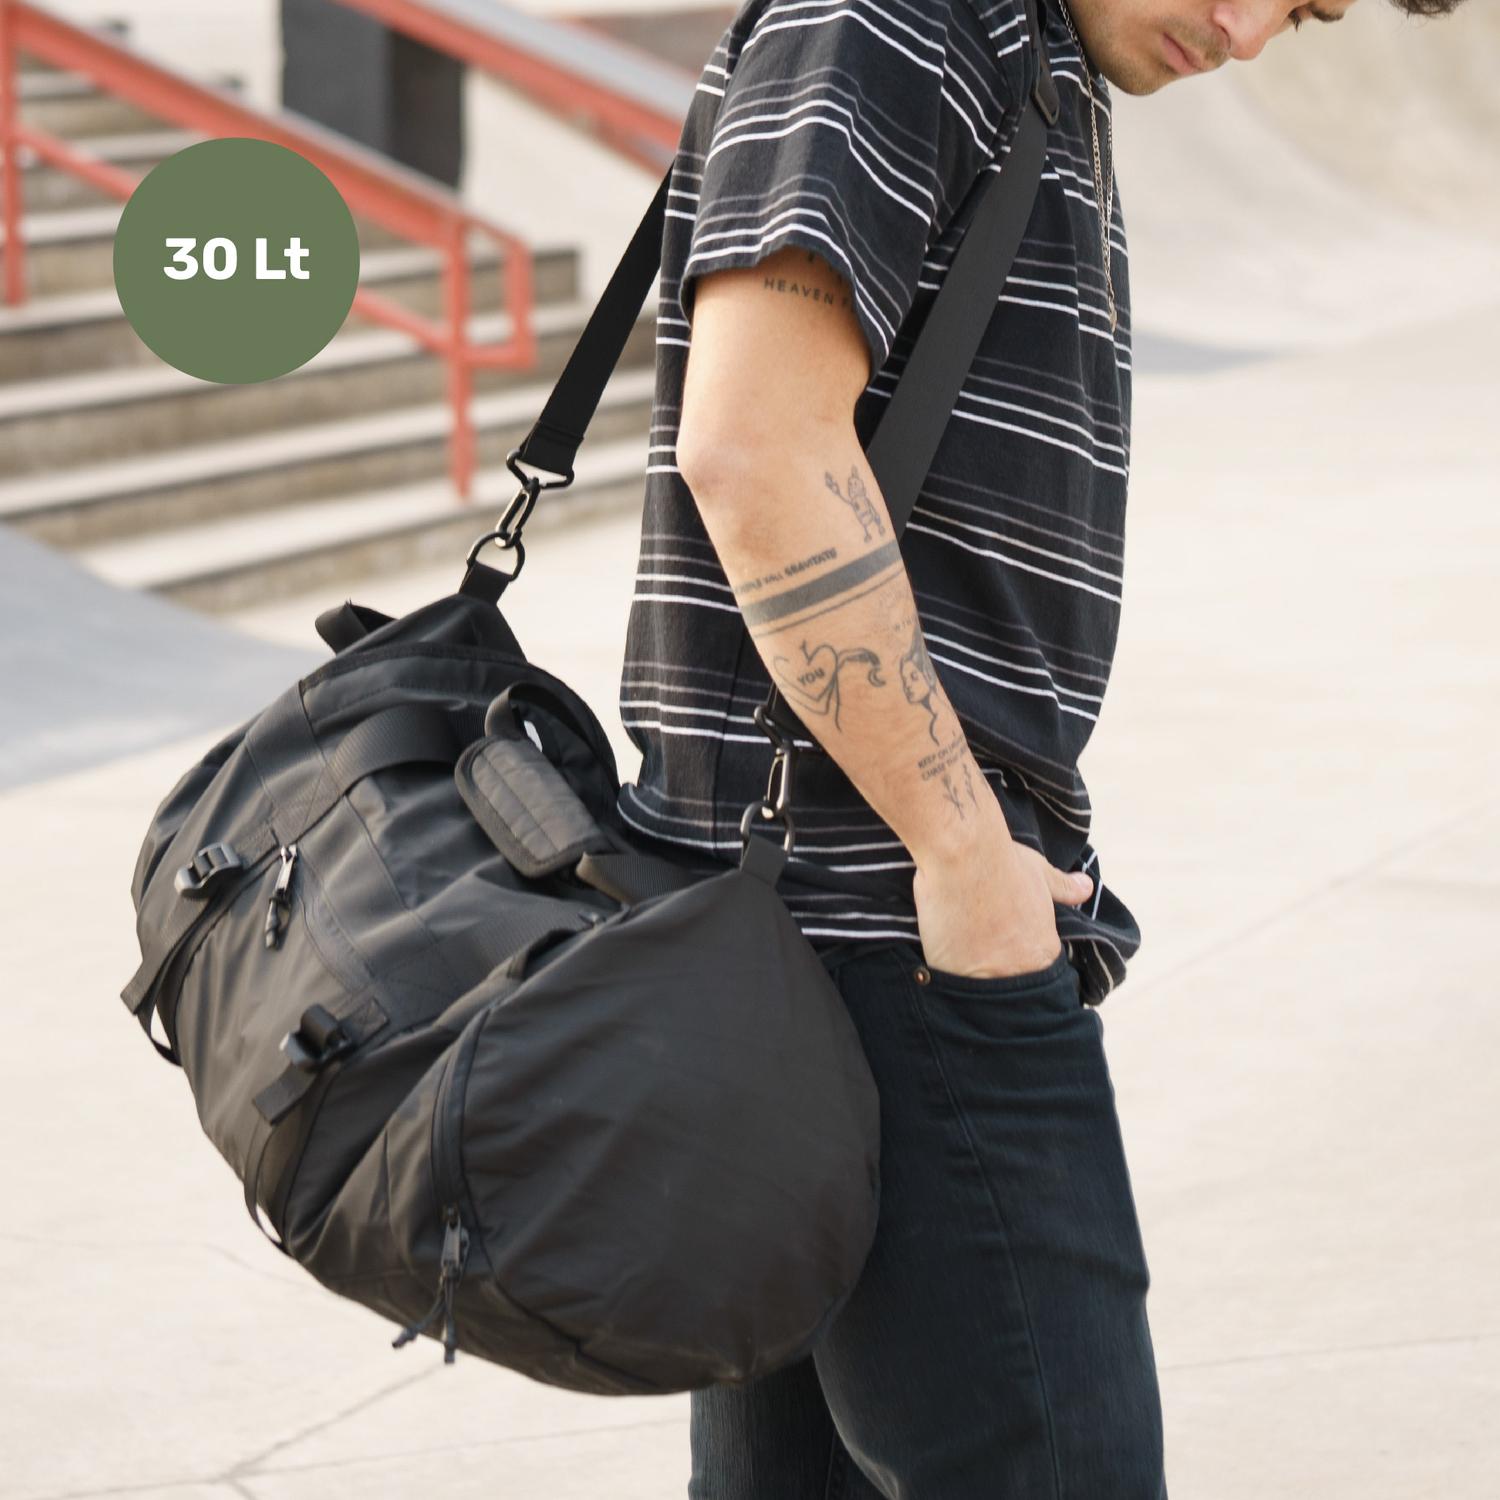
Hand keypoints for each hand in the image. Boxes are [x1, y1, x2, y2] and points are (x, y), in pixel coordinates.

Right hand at [912, 837, 1092, 981]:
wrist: (963, 854)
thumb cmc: (1003, 861)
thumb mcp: (1039, 873)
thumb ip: (1063, 888)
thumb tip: (1086, 888)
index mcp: (1042, 951)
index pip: (1035, 970)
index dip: (1016, 957)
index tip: (1001, 942)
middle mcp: (1017, 972)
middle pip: (1005, 983)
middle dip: (994, 970)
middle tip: (976, 943)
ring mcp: (981, 978)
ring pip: (975, 990)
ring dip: (968, 976)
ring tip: (957, 949)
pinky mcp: (948, 975)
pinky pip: (947, 984)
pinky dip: (943, 973)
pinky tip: (939, 952)